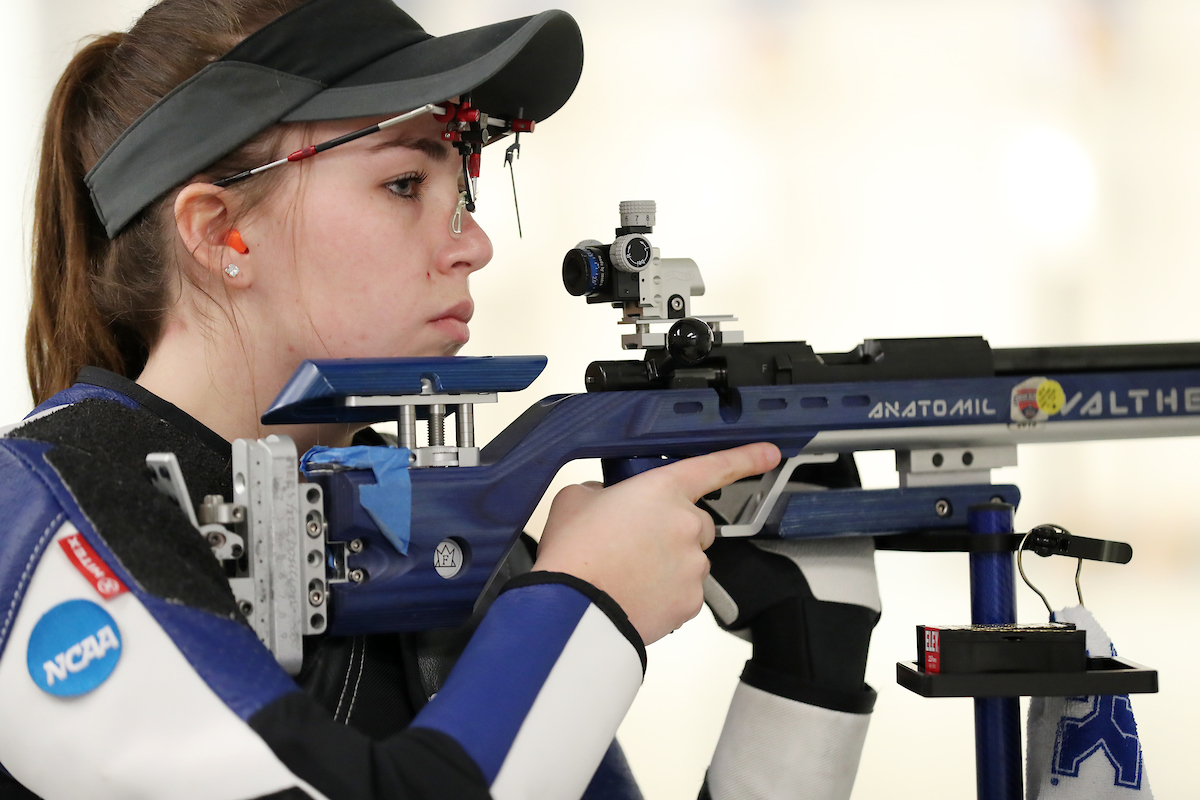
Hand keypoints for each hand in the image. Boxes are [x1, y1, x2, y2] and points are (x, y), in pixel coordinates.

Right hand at [533, 442, 780, 644]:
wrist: (572, 608)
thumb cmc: (573, 553)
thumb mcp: (575, 500)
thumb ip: (601, 492)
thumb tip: (606, 501)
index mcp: (662, 489)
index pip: (715, 467)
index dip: (746, 458)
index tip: (770, 453)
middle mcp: (687, 523)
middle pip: (697, 524)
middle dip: (674, 531)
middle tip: (635, 544)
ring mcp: (694, 565)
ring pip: (690, 561)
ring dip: (668, 565)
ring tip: (627, 574)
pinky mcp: (691, 601)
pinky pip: (685, 593)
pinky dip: (666, 595)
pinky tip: (635, 594)